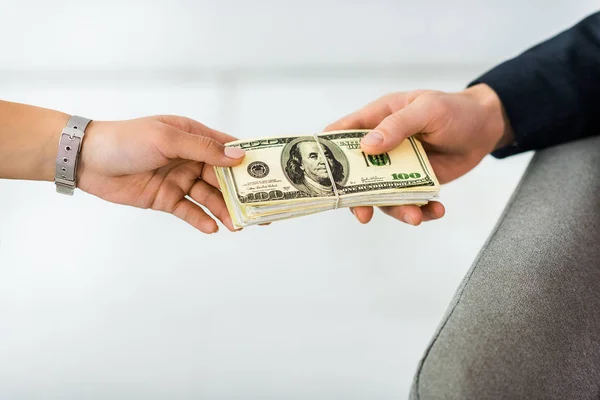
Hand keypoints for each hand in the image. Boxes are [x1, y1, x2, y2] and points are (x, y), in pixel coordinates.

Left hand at [77, 115, 244, 233]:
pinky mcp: (167, 198)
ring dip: (224, 210)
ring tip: (238, 225)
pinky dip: (201, 219)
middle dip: (241, 193)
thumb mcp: (167, 139)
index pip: (228, 148)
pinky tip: (213, 228)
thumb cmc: (126, 139)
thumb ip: (203, 149)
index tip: (271, 173)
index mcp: (193, 136)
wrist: (88, 161)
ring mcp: (180, 179)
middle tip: (259, 209)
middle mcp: (190, 158)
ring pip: (209, 197)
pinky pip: (189, 211)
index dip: (249, 160)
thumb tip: (238, 156)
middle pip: (223, 177)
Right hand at [326, 84, 513, 225]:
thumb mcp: (427, 109)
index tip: (318, 176)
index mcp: (376, 120)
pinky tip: (436, 210)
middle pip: (356, 175)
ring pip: (383, 194)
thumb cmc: (454, 109)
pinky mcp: (416, 182)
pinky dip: (421, 210)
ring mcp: (397, 167)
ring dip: (396, 209)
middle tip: (363, 214)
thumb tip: (367, 146)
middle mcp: (381, 146)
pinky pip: (410, 201)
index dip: (326, 154)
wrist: (486, 127)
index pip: (341, 135)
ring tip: (415, 217)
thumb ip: (397, 125)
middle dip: (357, 197)